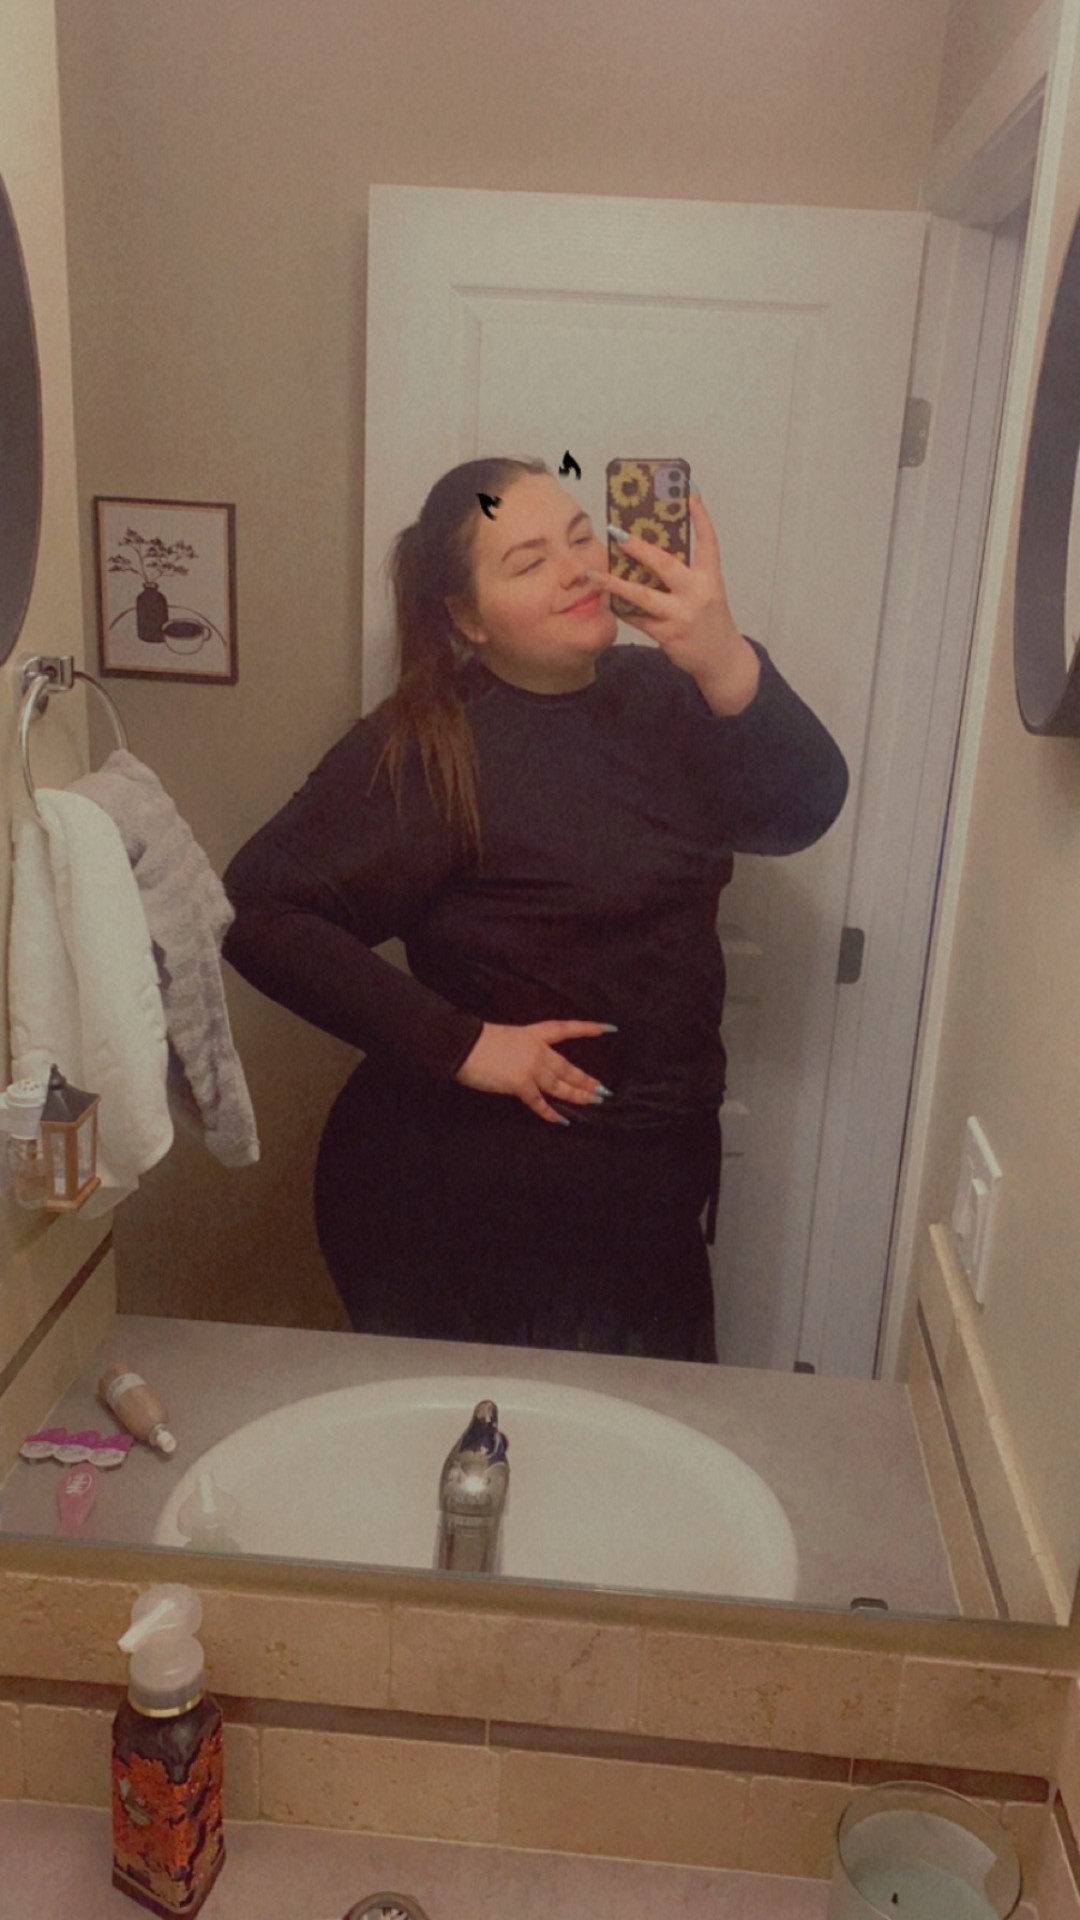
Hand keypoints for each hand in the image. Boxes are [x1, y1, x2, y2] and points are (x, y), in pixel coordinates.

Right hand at [454, 1020, 614, 1125]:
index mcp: (533, 1034)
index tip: (610, 1029)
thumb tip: (525, 1064)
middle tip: (603, 1090)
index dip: (589, 1029)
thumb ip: (520, 1050)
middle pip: (568, 1067)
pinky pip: (539, 1103)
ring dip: (578, 1095)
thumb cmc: (476, 1040)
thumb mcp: (505, 1038)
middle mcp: (537, 1050)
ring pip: (560, 1085)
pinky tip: (563, 1120)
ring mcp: (530, 1068)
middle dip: (587, 1080)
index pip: (567, 1029)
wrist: (462, 1044)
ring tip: (594, 1102)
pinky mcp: (520, 1084)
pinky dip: (551, 1114)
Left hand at [588, 491, 759, 711]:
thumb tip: (652, 552)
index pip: (708, 542)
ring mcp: (681, 615)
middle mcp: (697, 594)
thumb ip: (685, 574)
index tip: (690, 492)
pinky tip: (605, 600)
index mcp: (710, 578)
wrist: (722, 659)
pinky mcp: (668, 635)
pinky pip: (638, 618)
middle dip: (640, 549)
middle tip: (618, 534)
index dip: (700, 516)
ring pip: (643, 596)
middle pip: (666, 565)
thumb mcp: (707, 592)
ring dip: (615, 584)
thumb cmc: (710, 620)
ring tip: (593, 575)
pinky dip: (621, 608)